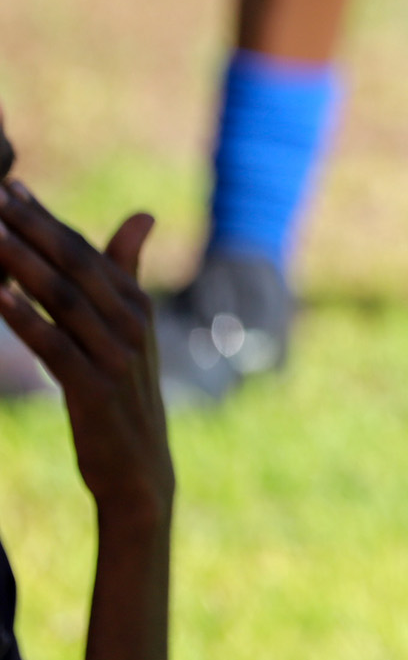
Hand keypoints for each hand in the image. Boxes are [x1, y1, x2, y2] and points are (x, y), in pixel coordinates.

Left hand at [0, 179, 171, 533]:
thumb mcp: (130, 333)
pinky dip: (25, 318)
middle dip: (31, 230)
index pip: (87, 251)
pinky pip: (54, 346)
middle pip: (75, 266)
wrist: (140, 471)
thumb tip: (142, 214)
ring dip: (20, 264)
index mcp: (137, 306)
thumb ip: (127, 272)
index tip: (10, 188)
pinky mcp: (96, 390)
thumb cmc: (125, 396)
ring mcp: (117, 357)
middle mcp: (132, 324)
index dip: (47, 219)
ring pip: (62, 299)